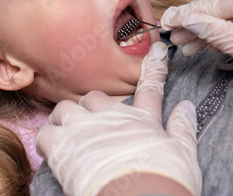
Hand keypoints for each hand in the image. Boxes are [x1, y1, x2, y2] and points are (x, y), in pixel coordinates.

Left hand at [35, 42, 201, 195]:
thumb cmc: (164, 180)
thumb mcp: (183, 153)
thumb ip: (183, 128)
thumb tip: (187, 107)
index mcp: (141, 120)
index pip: (150, 88)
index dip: (154, 68)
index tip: (157, 52)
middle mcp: (111, 117)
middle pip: (94, 97)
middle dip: (92, 108)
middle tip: (92, 123)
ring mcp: (85, 127)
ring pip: (66, 108)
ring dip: (65, 119)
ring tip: (67, 135)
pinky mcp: (63, 144)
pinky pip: (45, 133)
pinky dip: (48, 139)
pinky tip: (53, 150)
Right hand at [161, 0, 232, 115]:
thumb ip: (222, 35)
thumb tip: (190, 22)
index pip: (221, 0)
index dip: (191, 13)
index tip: (167, 22)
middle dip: (198, 18)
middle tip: (174, 35)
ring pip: (231, 2)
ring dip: (210, 21)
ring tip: (188, 41)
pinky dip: (227, 22)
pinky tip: (211, 37)